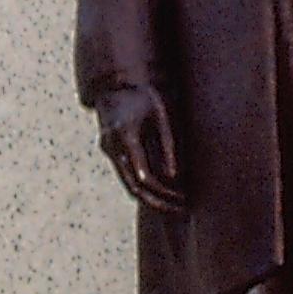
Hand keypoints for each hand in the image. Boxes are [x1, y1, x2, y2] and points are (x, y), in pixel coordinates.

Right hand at [95, 82, 186, 215]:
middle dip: (158, 202)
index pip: (143, 177)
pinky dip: (145, 187)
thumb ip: (167, 144)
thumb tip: (174, 176)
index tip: (183, 198)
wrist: (116, 84)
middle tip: (181, 209)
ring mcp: (109, 151)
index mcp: (125, 137)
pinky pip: (128, 176)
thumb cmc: (143, 96)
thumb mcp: (161, 114)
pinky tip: (165, 190)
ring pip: (129, 185)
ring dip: (151, 198)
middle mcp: (112, 147)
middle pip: (133, 188)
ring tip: (176, 204)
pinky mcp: (112, 152)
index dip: (163, 192)